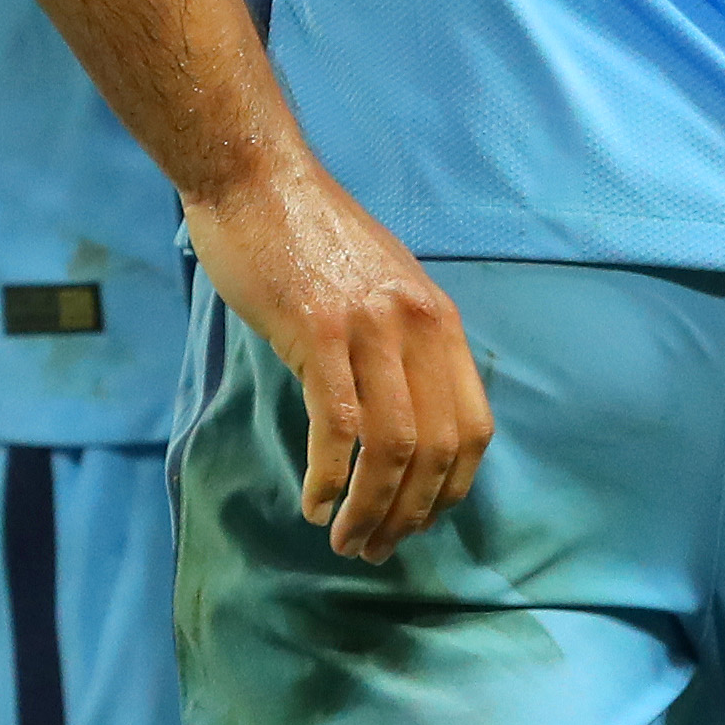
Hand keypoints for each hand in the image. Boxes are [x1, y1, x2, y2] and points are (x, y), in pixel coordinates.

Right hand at [183, 160, 487, 560]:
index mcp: (437, 319)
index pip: (472, 429)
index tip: (419, 520)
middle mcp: (415, 326)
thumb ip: (401, 339)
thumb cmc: (304, 232)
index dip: (450, 490)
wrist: (252, 176)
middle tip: (375, 547)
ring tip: (345, 540)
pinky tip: (313, 500)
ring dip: (370, 510)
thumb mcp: (379, 282)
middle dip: (408, 514)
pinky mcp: (318, 330)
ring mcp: (369, 327)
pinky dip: (328, 477)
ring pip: (391, 448)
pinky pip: (337, 425)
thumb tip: (404, 410)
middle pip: (434, 449)